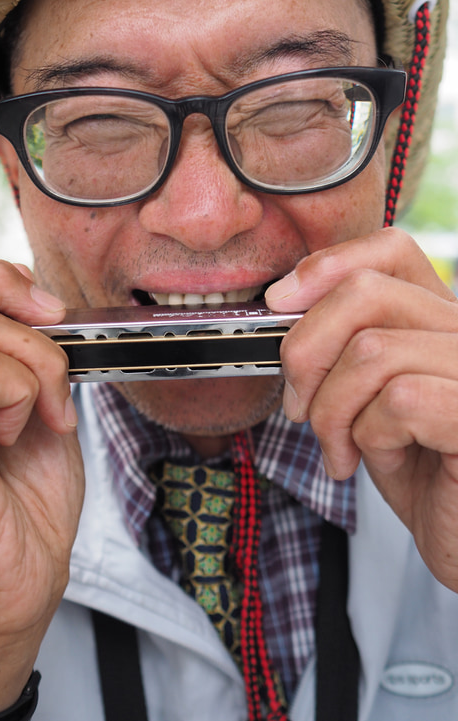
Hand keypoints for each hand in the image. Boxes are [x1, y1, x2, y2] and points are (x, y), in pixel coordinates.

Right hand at [0, 260, 84, 714]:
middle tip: (55, 332)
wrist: (11, 594)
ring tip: (45, 417)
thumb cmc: (24, 514)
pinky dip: (25, 390)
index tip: (45, 308)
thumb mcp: (40, 417)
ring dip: (38, 365)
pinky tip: (28, 431)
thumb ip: (31, 364)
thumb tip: (47, 313)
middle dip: (8, 291)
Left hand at [266, 227, 457, 591]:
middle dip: (307, 350)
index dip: (328, 265)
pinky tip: (378, 461)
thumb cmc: (415, 470)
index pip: (392, 250)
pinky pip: (400, 400)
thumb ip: (345, 344)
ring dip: (331, 410)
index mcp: (440, 320)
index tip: (280, 300)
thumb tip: (284, 301)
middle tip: (298, 405)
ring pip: (370, 350)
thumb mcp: (368, 396)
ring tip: (338, 447)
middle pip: (365, 292)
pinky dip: (368, 436)